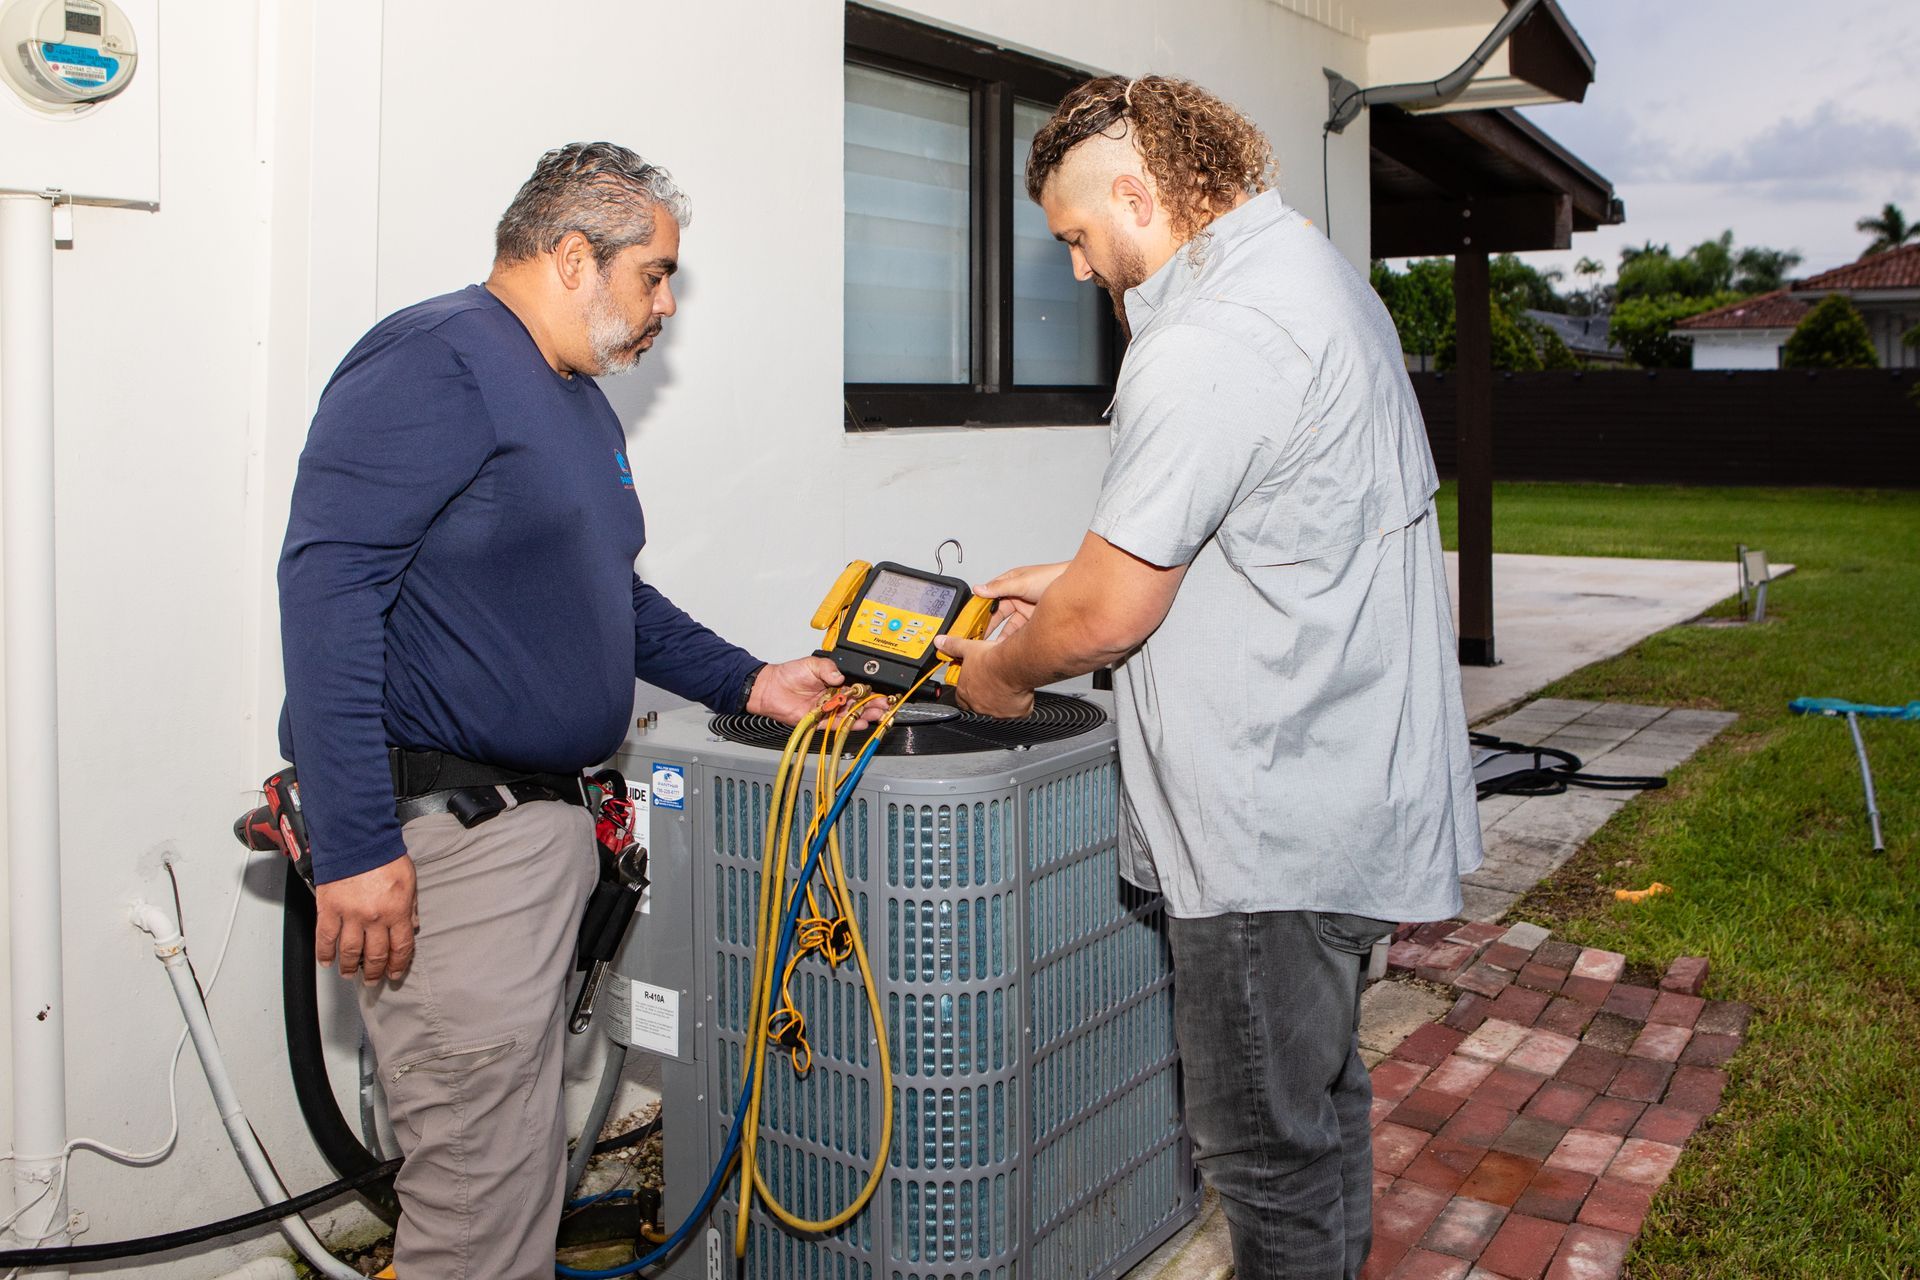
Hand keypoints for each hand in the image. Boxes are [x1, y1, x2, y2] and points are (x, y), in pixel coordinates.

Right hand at [315, 855, 417, 983]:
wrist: (357, 839)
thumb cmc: (384, 855)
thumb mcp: (410, 879)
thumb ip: (412, 906)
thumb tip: (412, 926)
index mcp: (397, 911)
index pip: (400, 947)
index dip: (398, 964)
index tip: (395, 973)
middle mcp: (374, 918)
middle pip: (376, 954)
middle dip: (376, 971)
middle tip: (374, 979)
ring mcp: (350, 915)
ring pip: (350, 952)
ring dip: (350, 967)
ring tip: (350, 974)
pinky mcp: (329, 909)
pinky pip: (325, 937)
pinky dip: (324, 953)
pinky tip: (327, 961)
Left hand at [749, 656, 887, 727]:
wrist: (770, 689)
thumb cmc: (788, 674)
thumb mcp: (812, 663)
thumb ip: (828, 668)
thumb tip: (841, 676)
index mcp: (836, 681)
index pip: (858, 686)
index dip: (871, 689)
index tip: (882, 691)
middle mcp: (834, 696)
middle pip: (859, 702)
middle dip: (873, 703)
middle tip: (885, 705)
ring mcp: (828, 709)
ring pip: (851, 714)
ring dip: (865, 715)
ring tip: (877, 714)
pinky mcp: (820, 721)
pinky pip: (837, 725)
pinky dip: (849, 724)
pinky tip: (860, 722)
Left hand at [933, 633, 1033, 718]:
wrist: (1013, 665)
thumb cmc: (993, 659)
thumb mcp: (968, 648)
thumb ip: (953, 646)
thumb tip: (940, 642)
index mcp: (966, 692)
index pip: (961, 698)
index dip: (967, 690)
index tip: (974, 682)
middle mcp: (980, 705)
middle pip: (980, 704)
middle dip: (986, 695)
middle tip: (994, 682)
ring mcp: (998, 711)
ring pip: (1000, 709)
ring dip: (1003, 701)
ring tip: (1008, 684)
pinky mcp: (1015, 713)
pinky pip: (1018, 712)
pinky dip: (1020, 705)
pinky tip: (1021, 692)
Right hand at [976, 561, 1068, 640]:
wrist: (1077, 588)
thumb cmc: (1052, 576)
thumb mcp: (1022, 582)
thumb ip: (1000, 587)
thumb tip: (979, 588)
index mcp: (1009, 583)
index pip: (988, 597)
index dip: (978, 609)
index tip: (969, 621)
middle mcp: (1015, 596)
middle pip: (995, 614)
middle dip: (986, 626)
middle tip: (976, 638)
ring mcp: (1024, 609)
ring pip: (1006, 626)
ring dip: (999, 636)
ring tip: (990, 647)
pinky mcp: (1033, 620)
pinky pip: (1018, 633)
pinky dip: (1012, 640)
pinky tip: (1007, 647)